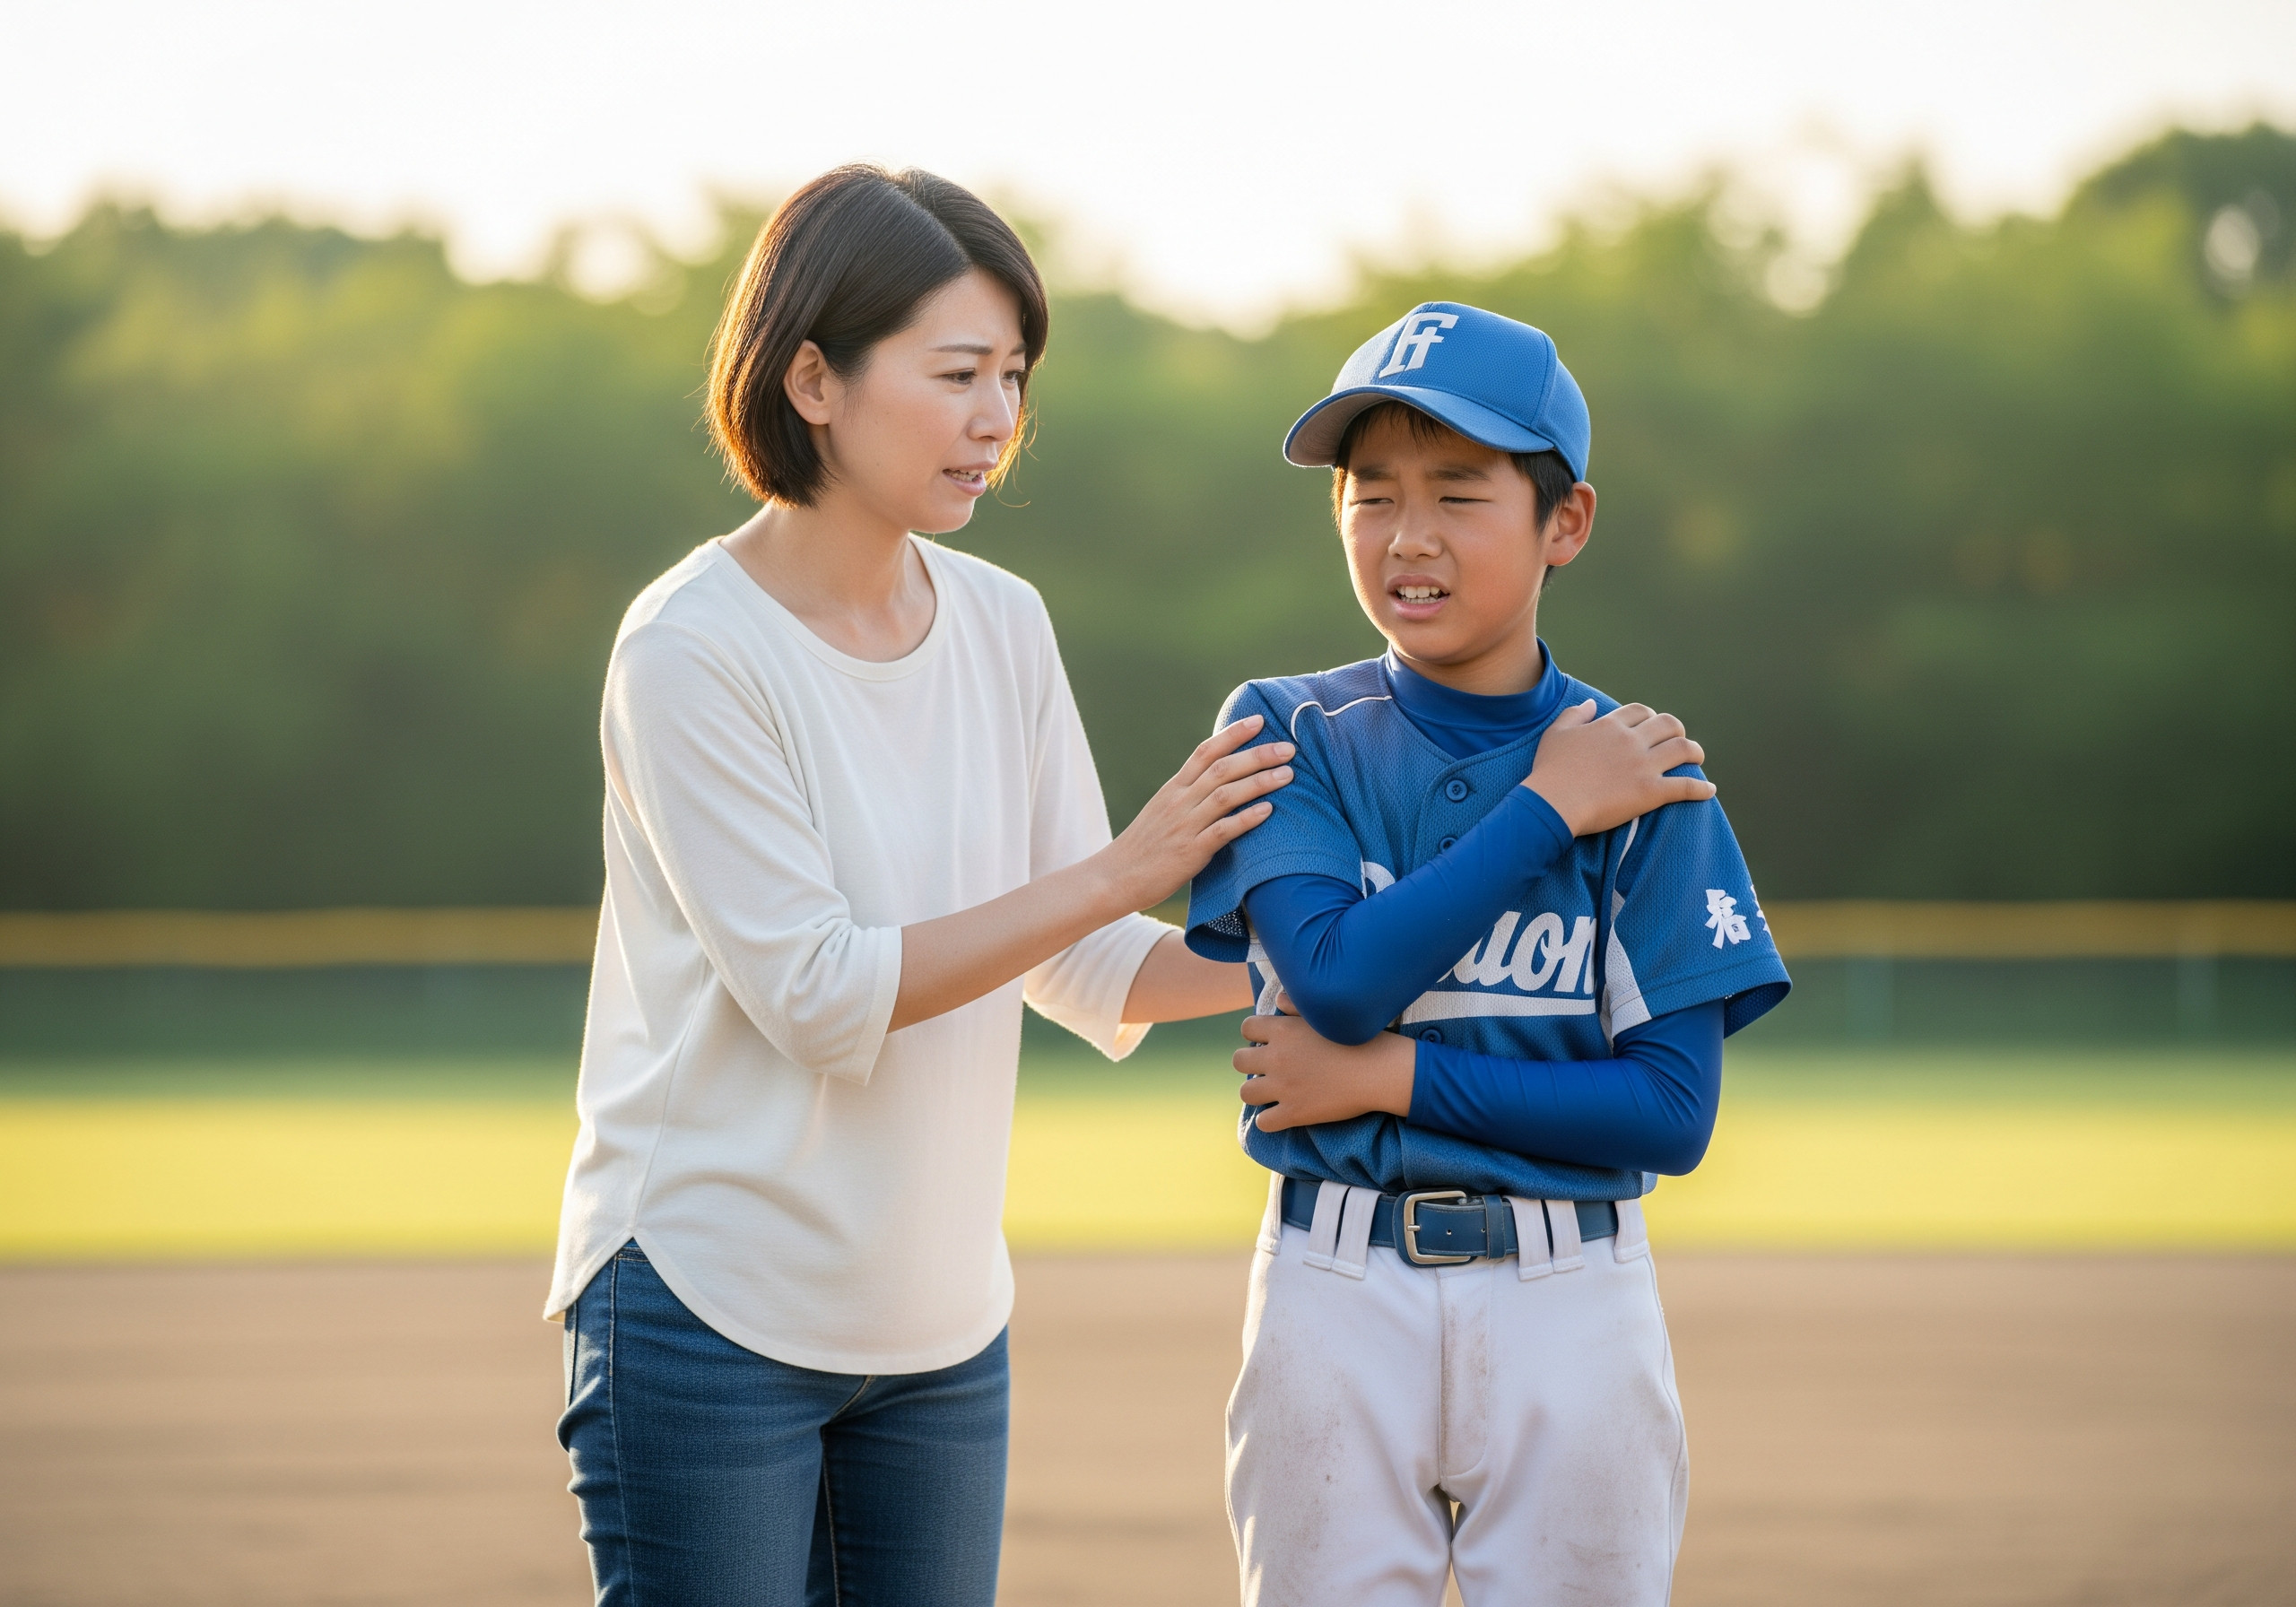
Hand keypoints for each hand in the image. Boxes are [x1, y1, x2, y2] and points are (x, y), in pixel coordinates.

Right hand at [1100, 717, 1292, 910]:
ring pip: (1226, 795)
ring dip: (1259, 782)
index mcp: (1173, 789)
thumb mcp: (1162, 811)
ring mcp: (1184, 826)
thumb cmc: (1143, 848)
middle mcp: (1179, 801)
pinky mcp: (1189, 852)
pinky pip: (1222, 831)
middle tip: (1288, 749)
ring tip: (1287, 775)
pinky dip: (1246, 819)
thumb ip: (1188, 796)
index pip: (1205, 752)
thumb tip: (1218, 783)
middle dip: (1257, 755)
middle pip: (1222, 769)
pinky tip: (1268, 811)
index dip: (1232, 734)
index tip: (1259, 721)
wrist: (1114, 878)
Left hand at [1235, 993, 1414, 1130]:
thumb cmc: (1360, 1037)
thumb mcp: (1326, 1013)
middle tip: (1270, 1067)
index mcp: (1283, 1030)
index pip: (1247, 1028)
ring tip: (1273, 1091)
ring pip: (1246, 1093)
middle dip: (1251, 1063)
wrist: (1380, 1070)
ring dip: (1257, 1092)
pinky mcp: (1295, 1113)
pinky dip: (1270, 1120)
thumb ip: (1297, 1005)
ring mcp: (1284, 1087)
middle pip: (1239, 1061)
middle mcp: (1277, 1057)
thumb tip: (1277, 1001)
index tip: (1270, 1041)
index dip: (1256, 1034)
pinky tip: (1282, 1114)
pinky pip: (1264, 1123)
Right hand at [1525, 700, 1714, 835]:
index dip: (1650, 717)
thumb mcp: (1556, 734)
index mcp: (1610, 726)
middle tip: (1678, 741)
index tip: (1652, 727)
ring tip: (1697, 759)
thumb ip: (1575, 714)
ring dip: (1695, 752)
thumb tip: (1592, 703)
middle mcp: (1631, 741)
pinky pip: (1685, 786)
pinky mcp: (1650, 792)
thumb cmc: (1549, 770)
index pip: (1640, 711)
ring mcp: (1643, 766)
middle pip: (1668, 725)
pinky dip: (1701, 788)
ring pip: (1683, 749)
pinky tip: (1709, 791)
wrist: (1553, 802)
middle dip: (1677, 731)